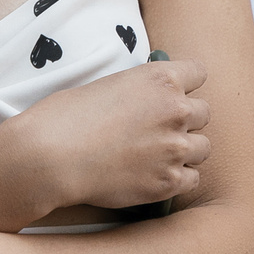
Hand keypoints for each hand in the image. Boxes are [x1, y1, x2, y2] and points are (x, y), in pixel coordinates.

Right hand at [0, 57, 211, 215]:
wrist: (50, 157)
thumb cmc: (67, 117)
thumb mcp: (109, 85)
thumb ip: (141, 91)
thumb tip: (150, 100)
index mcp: (161, 78)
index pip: (199, 72)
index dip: (185, 84)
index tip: (173, 94)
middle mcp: (176, 109)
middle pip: (203, 112)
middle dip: (185, 119)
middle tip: (160, 129)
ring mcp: (175, 147)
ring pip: (203, 147)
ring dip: (185, 150)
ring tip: (158, 155)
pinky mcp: (169, 181)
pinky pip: (192, 178)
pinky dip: (178, 178)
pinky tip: (154, 175)